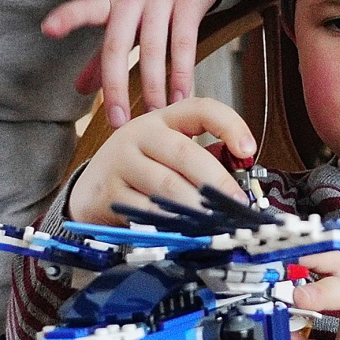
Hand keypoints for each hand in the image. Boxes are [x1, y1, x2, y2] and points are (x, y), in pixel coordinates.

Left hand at [42, 0, 222, 127]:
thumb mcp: (125, 19)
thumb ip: (102, 56)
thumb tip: (78, 90)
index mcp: (114, 3)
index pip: (87, 9)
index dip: (67, 18)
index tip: (47, 29)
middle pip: (117, 43)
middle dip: (115, 85)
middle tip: (118, 121)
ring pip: (153, 47)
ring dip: (154, 85)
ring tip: (155, 114)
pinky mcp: (189, 3)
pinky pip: (184, 43)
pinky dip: (182, 72)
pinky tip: (182, 97)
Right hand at [68, 97, 253, 223]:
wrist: (89, 190)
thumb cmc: (138, 171)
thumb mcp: (165, 154)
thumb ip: (200, 159)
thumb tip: (240, 178)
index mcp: (162, 120)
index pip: (199, 109)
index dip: (229, 124)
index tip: (249, 149)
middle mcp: (140, 133)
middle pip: (185, 152)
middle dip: (217, 181)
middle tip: (236, 203)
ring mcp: (121, 161)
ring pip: (167, 185)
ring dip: (197, 207)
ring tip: (216, 221)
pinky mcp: (109, 193)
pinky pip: (146, 211)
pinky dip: (170, 223)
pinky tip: (185, 231)